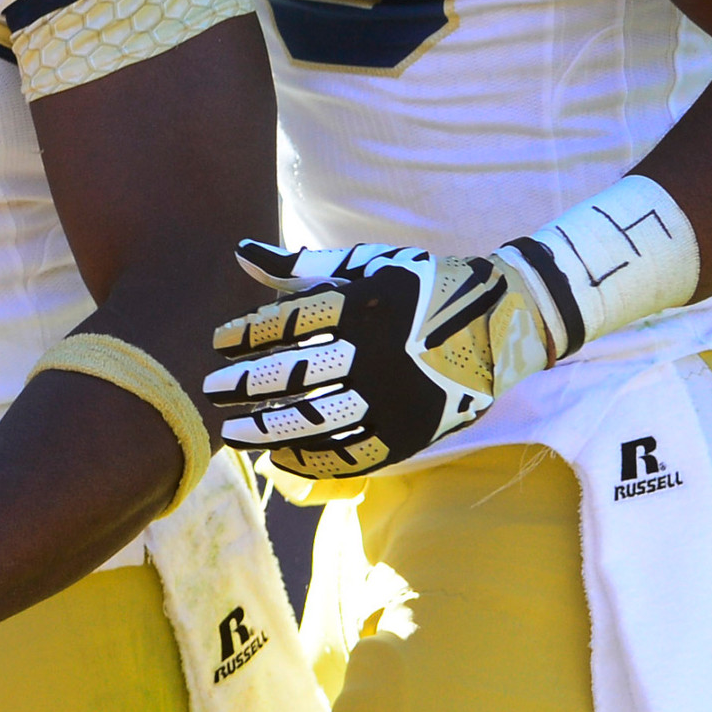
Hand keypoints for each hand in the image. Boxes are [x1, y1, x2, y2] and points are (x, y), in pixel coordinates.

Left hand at [204, 239, 555, 478]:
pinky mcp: (410, 433)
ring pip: (316, 420)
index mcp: (363, 306)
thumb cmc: (421, 285)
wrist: (501, 323)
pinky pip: (351, 454)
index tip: (216, 343)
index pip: (286, 325)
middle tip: (211, 390)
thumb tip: (241, 252)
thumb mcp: (366, 264)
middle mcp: (375, 353)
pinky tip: (281, 457)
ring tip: (234, 433)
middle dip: (243, 385)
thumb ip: (302, 266)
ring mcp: (393, 398)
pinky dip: (312, 459)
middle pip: (292, 376)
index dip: (245, 335)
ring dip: (267, 429)